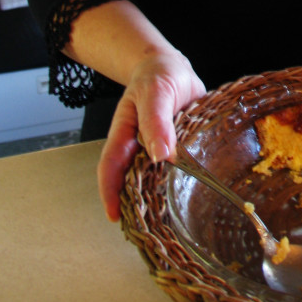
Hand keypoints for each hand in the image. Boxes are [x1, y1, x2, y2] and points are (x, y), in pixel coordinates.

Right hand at [97, 51, 205, 221]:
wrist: (172, 68)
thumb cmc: (158, 77)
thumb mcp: (156, 92)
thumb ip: (156, 121)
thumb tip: (161, 154)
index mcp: (124, 134)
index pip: (111, 167)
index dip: (109, 192)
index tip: (114, 215)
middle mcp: (139, 146)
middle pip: (131, 181)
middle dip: (135, 206)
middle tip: (146, 233)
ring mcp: (158, 150)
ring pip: (155, 180)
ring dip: (159, 200)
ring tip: (168, 224)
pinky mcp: (178, 150)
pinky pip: (177, 171)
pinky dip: (181, 185)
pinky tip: (191, 198)